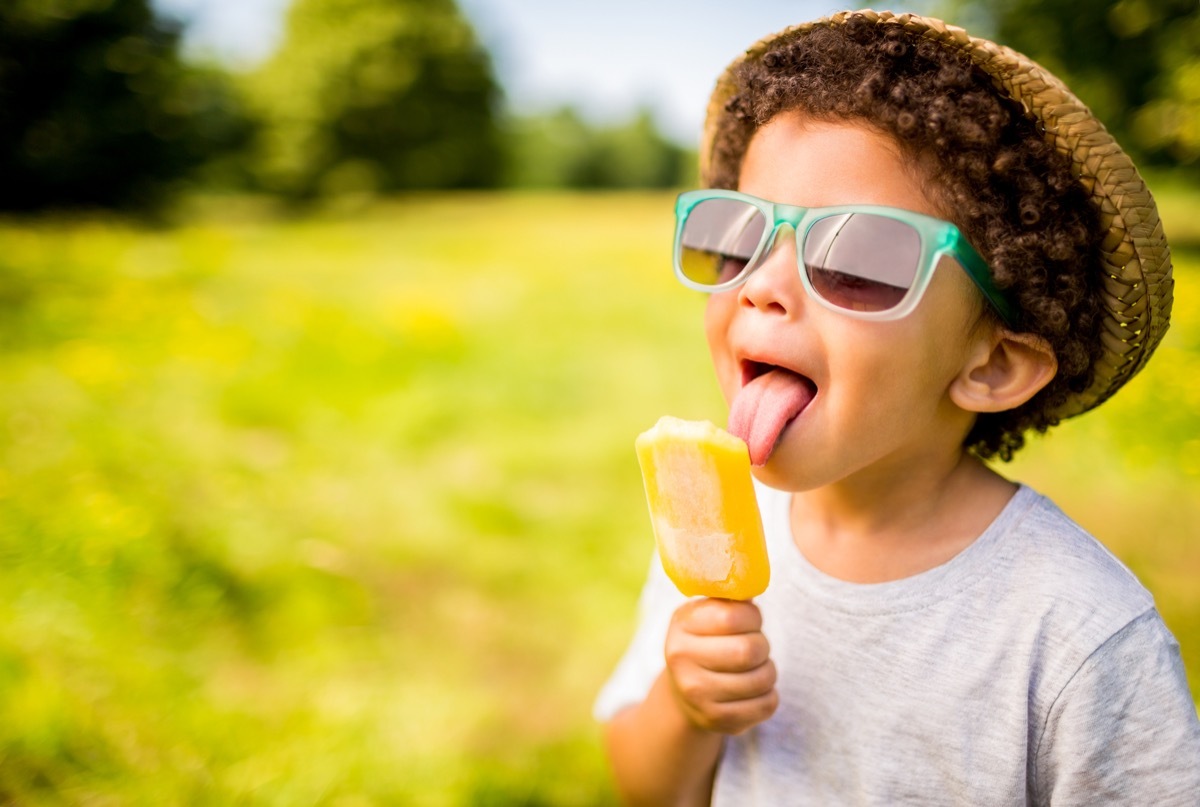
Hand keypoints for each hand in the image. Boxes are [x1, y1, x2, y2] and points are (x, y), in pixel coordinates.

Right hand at [664, 597, 777, 734]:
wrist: (685, 692)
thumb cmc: (706, 642)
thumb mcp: (707, 614)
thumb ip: (730, 598)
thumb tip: (754, 572)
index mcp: (681, 625)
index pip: (734, 616)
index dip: (753, 617)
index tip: (750, 620)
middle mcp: (682, 660)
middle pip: (749, 650)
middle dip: (763, 646)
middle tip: (756, 647)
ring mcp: (697, 694)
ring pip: (762, 679)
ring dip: (768, 671)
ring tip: (756, 668)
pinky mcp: (716, 720)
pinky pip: (766, 705)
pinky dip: (769, 695)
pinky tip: (754, 690)